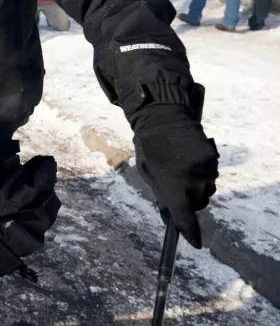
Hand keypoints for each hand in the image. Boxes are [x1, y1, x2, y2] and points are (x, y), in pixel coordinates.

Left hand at [131, 105, 218, 247]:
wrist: (163, 118)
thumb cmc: (149, 148)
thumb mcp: (149, 174)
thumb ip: (162, 194)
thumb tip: (171, 213)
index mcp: (172, 186)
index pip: (184, 217)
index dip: (190, 232)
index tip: (195, 243)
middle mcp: (192, 181)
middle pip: (197, 204)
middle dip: (188, 201)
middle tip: (175, 186)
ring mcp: (205, 170)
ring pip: (206, 191)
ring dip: (196, 187)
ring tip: (181, 169)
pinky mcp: (212, 159)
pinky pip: (210, 176)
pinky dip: (202, 174)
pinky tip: (189, 161)